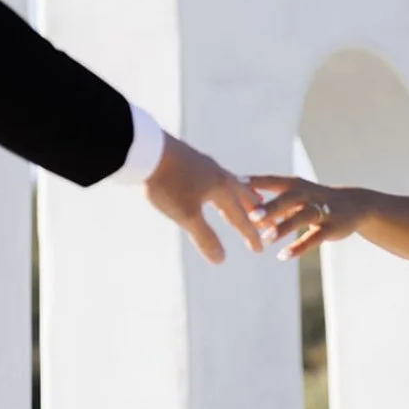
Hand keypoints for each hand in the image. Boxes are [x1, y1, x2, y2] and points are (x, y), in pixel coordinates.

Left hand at [145, 135, 264, 262]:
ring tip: (244, 199)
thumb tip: (221, 259)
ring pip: (228, 182)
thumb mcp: (186, 215)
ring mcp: (203, 164)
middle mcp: (217, 174)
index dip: (249, 235)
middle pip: (240, 194)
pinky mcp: (190, 159)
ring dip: (238, 195)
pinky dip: (221, 186)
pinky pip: (214, 176)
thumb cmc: (167, 184)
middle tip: (263, 219)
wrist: (145, 148)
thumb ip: (204, 237)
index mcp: (221, 187)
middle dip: (251, 209)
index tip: (259, 250)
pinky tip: (210, 184)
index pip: (240, 216)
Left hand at [248, 177, 364, 259]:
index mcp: (296, 184)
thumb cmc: (314, 200)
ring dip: (284, 228)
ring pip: (301, 217)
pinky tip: (283, 255)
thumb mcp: (295, 196)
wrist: (354, 205)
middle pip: (288, 199)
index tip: (236, 184)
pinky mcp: (331, 228)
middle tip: (252, 217)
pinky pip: (314, 238)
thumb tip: (242, 209)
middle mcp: (308, 194)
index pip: (272, 181)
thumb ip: (271, 202)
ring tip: (265, 239)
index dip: (255, 182)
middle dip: (271, 207)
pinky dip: (299, 246)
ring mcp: (322, 210)